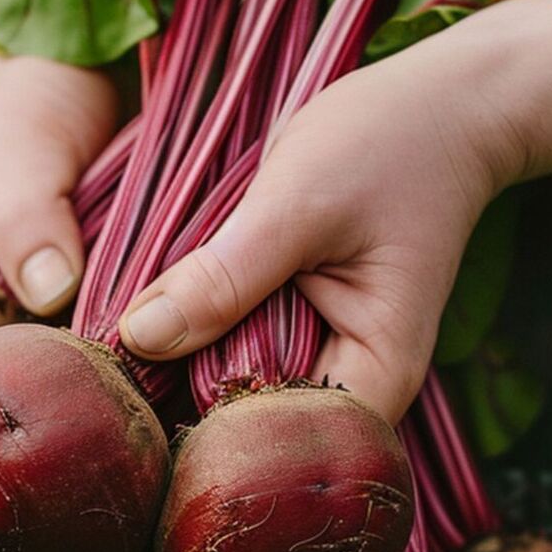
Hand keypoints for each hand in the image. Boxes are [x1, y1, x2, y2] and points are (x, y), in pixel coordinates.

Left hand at [117, 0, 551, 421]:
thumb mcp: (298, 204)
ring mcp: (318, 357)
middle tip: (113, 365)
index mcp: (376, 377)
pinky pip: (231, 344)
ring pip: (231, 386)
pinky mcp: (291, 326)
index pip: (283, 446)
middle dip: (185, 398)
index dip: (210, 433)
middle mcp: (350, 384)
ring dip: (182, 362)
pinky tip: (156, 306)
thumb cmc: (389, 145)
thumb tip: (139, 339)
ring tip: (124, 336)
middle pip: (250, 427)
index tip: (140, 400)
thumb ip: (225, 277)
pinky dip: (198, 327)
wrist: (438, 105)